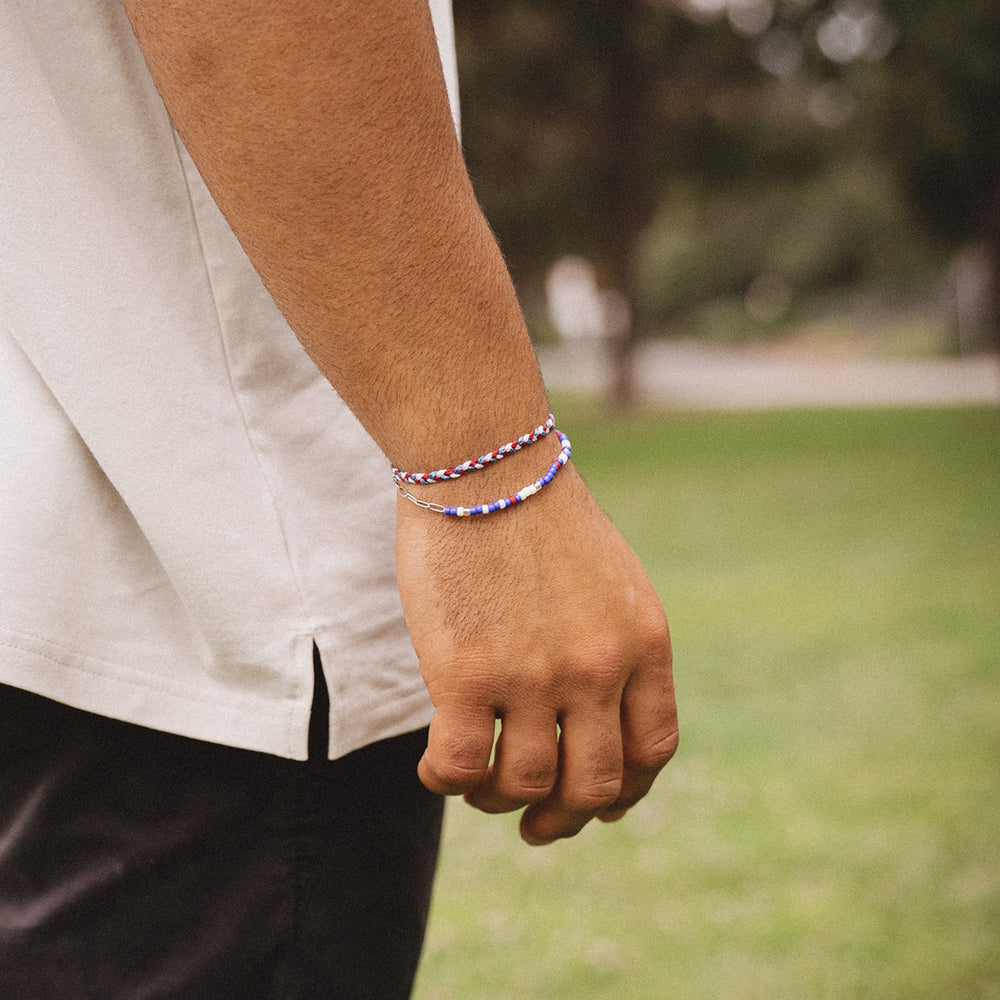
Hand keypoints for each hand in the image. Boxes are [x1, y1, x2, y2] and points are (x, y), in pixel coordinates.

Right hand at [396, 459, 676, 844]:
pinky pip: (461, 767)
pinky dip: (447, 782)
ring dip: (498, 799)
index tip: (596, 805)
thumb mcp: (608, 579)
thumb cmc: (536, 513)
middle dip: (564, 817)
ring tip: (477, 782)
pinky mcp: (465, 672)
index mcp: (642, 641)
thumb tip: (594, 713)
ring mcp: (533, 674)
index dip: (626, 792)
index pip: (653, 749)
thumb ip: (613, 646)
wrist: (484, 459)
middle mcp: (597, 666)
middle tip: (534, 824)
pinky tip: (436, 768)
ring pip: (524, 784)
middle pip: (595, 786)